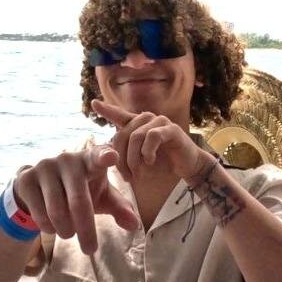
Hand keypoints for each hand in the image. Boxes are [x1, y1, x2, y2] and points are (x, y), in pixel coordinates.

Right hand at [12, 145, 140, 253]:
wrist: (40, 188)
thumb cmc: (80, 190)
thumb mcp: (102, 197)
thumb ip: (120, 208)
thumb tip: (135, 225)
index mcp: (91, 159)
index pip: (99, 154)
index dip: (105, 156)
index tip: (111, 157)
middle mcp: (68, 159)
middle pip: (79, 200)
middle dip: (86, 229)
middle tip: (90, 249)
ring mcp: (45, 167)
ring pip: (57, 210)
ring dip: (65, 230)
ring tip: (69, 233)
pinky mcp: (26, 179)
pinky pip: (39, 213)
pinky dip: (48, 228)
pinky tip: (52, 227)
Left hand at [90, 99, 208, 183]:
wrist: (187, 167)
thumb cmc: (162, 163)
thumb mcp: (139, 160)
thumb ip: (125, 154)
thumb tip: (108, 154)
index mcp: (138, 125)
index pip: (119, 115)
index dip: (107, 109)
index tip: (94, 103)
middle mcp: (147, 119)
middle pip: (122, 134)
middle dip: (121, 159)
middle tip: (126, 177)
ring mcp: (160, 122)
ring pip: (135, 136)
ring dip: (133, 159)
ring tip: (137, 173)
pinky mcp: (171, 129)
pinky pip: (152, 137)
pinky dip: (148, 152)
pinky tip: (150, 161)